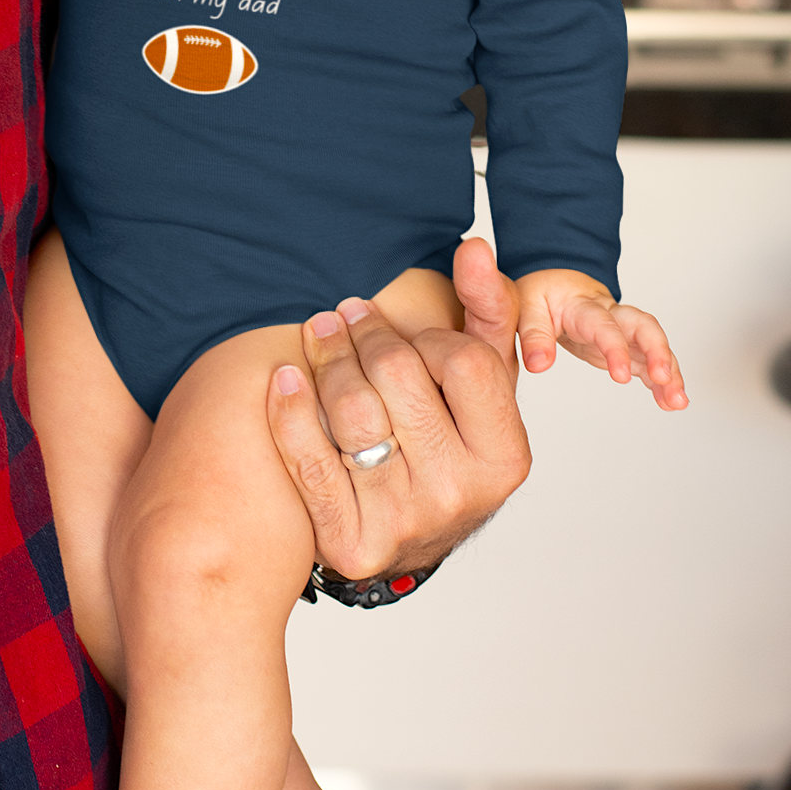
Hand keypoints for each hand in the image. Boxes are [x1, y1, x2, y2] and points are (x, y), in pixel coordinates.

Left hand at [264, 248, 530, 580]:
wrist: (413, 538)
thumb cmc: (451, 445)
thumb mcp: (486, 387)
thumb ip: (488, 313)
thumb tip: (475, 248)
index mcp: (505, 456)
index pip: (462, 361)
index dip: (425, 336)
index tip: (404, 332)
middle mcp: (460, 493)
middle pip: (397, 378)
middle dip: (365, 335)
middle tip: (343, 314)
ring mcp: (405, 521)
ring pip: (350, 412)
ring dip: (326, 360)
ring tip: (319, 334)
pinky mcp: (352, 541)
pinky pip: (309, 462)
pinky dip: (291, 411)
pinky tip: (285, 378)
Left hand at [514, 268, 686, 410]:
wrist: (557, 284)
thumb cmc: (543, 294)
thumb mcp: (526, 307)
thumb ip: (533, 336)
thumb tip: (539, 365)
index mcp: (584, 306)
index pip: (604, 325)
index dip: (616, 349)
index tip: (621, 377)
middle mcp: (611, 315)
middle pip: (644, 327)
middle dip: (658, 352)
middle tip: (666, 379)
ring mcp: (622, 330)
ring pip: (654, 346)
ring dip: (669, 372)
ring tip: (678, 401)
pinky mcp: (626, 346)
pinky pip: (650, 362)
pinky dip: (662, 381)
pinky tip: (671, 401)